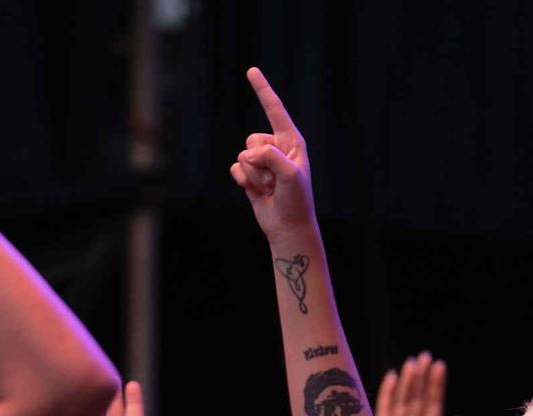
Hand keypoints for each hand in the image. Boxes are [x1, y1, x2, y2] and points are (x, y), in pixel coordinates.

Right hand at [230, 68, 316, 242]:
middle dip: (259, 162)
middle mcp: (276, 148)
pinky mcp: (251, 175)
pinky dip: (243, 181)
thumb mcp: (290, 174)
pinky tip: (257, 192)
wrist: (288, 227)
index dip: (262, 90)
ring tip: (270, 189)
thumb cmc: (296, 201)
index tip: (251, 70)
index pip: (274, 110)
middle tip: (275, 181)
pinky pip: (235, 168)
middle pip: (252, 140)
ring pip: (242, 156)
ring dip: (253, 176)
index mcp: (292, 141)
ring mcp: (263, 162)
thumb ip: (271, 155)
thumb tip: (250, 153)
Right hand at [375, 352, 462, 415]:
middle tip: (424, 356)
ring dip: (407, 381)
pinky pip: (384, 409)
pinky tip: (392, 378)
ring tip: (412, 363)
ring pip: (402, 399)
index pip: (434, 404)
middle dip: (421, 377)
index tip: (440, 366)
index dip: (437, 385)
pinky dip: (387, 393)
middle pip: (418, 397)